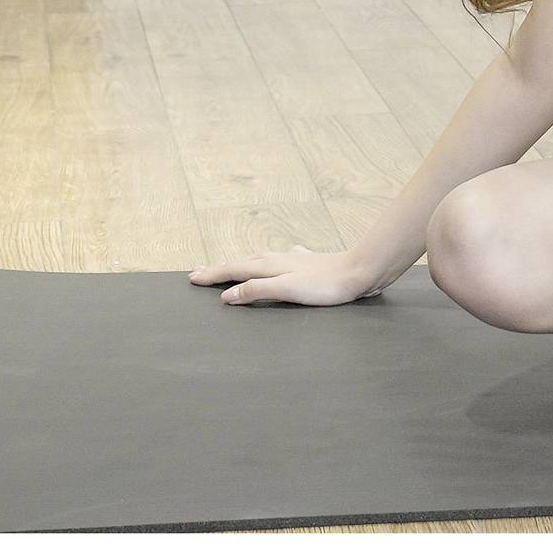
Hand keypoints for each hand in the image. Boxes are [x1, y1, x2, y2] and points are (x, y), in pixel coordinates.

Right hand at [188, 242, 385, 306]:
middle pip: (242, 262)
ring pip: (260, 260)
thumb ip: (257, 290)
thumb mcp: (287, 290)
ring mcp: (294, 260)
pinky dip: (272, 262)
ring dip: (241, 263)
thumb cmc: (326, 285)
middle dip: (219, 267)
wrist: (360, 271)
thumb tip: (227, 295)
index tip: (192, 278)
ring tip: (231, 264)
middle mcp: (278, 259)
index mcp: (269, 266)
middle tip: (199, 270)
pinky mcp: (309, 264)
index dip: (212, 275)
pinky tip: (282, 257)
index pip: (233, 270)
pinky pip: (282, 261)